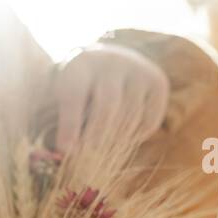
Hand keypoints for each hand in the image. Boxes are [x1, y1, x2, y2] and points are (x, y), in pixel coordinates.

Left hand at [55, 44, 169, 152]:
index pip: (75, 95)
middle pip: (106, 107)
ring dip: (116, 139)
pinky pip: (150, 121)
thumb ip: (60, 122)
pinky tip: (124, 136)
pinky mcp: (158, 81)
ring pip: (130, 116)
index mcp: (80, 64)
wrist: (104, 63)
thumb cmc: (77, 89)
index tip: (65, 149)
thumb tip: (62, 155)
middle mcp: (111, 62)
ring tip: (103, 147)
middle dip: (95, 136)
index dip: (70, 125)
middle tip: (86, 153)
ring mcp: (138, 69)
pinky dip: (137, 136)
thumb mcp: (61, 97)